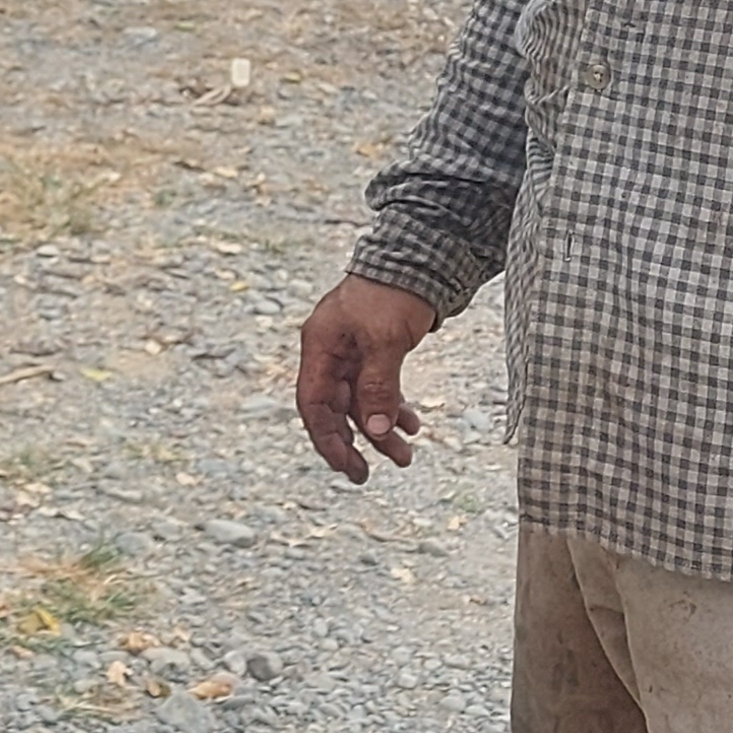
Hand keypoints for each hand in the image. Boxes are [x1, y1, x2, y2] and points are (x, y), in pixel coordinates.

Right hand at [293, 278, 440, 481]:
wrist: (420, 259)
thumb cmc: (394, 291)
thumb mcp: (386, 341)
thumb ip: (378, 386)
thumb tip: (374, 429)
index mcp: (320, 346)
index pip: (312, 403)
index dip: (325, 438)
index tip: (345, 465)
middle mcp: (331, 352)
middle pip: (334, 409)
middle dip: (353, 443)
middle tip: (367, 474)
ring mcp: (351, 352)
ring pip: (360, 403)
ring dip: (380, 429)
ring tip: (405, 454)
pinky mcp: (374, 352)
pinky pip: (377, 389)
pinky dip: (391, 408)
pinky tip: (411, 424)